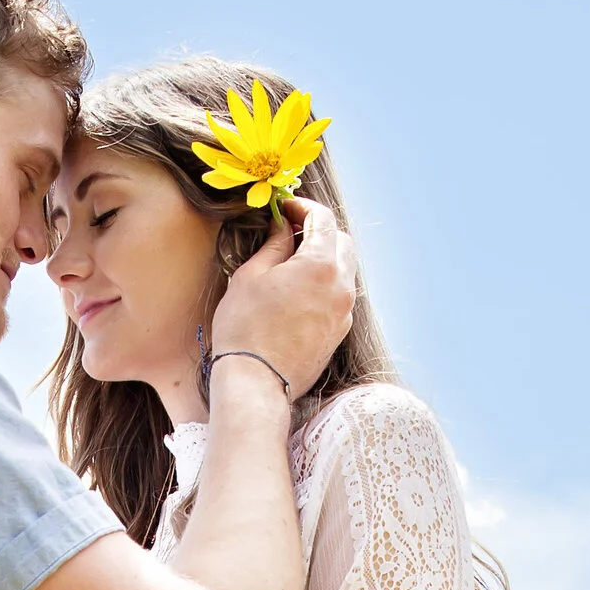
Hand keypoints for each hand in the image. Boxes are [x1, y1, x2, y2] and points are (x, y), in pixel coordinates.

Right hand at [208, 199, 356, 404]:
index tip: (285, 207)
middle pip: (342, 241)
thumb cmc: (245, 328)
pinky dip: (325, 283)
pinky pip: (339, 295)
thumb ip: (274, 246)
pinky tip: (299, 289)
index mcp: (321, 264)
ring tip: (293, 260)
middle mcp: (341, 286)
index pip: (323, 219)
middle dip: (319, 230)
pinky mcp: (339, 332)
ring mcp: (344, 311)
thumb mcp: (251, 276)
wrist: (256, 382)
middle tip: (291, 230)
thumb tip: (282, 227)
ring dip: (324, 257)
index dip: (303, 206)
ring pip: (344, 269)